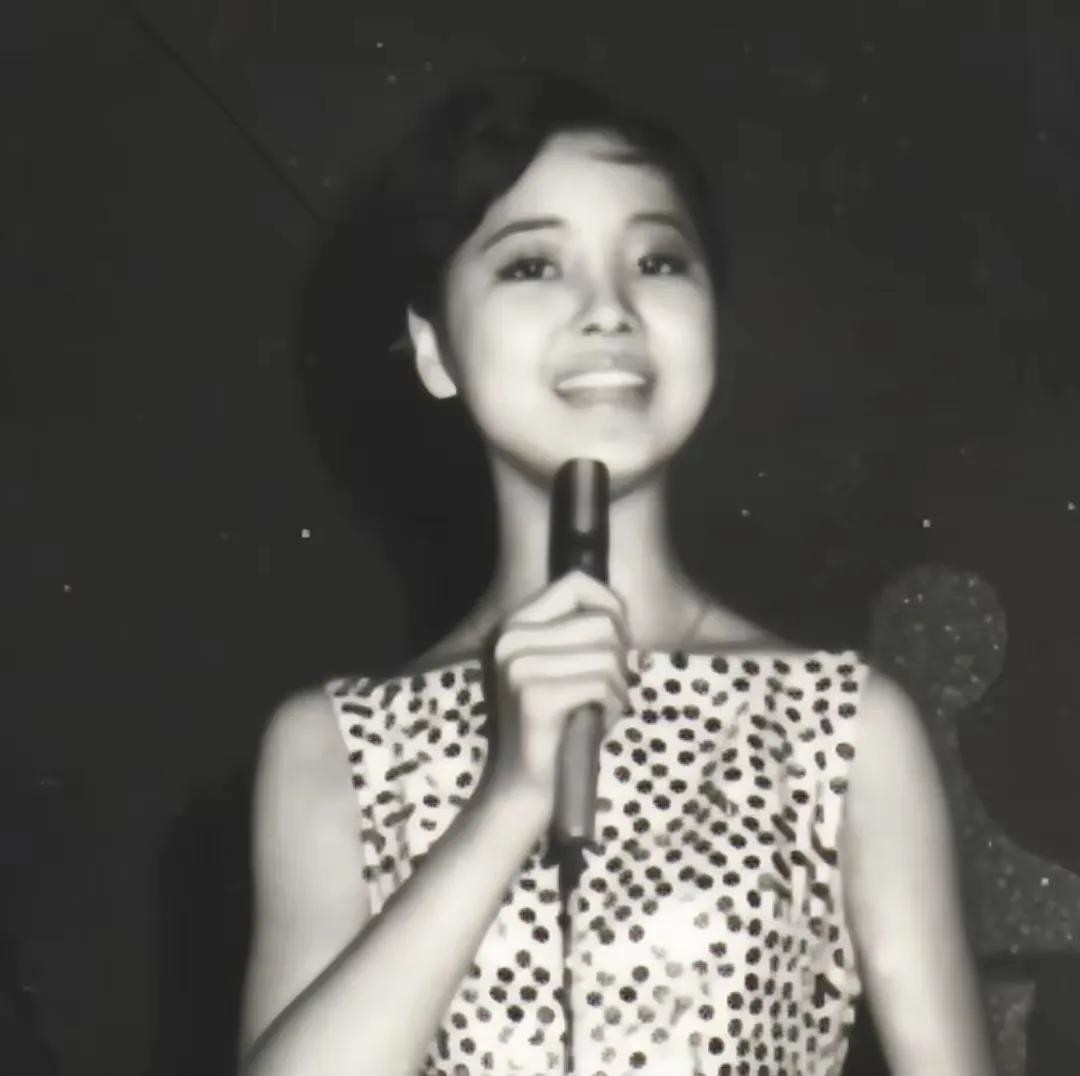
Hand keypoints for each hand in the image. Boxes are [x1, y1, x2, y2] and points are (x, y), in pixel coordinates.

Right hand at [487, 570, 630, 809]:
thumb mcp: (561, 666)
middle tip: (605, 687)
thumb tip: (618, 609)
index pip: (577, 582)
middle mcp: (510, 638)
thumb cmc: (557, 724)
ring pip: (607, 655)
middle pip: (602, 621)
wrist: (524, 786)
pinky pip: (603, 685)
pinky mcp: (536, 697)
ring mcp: (519, 667)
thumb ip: (581, 631)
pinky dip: (612, 706)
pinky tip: (595, 723)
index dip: (610, 606)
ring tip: (597, 708)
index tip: (614, 642)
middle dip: (619, 657)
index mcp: (514, 624)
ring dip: (617, 687)